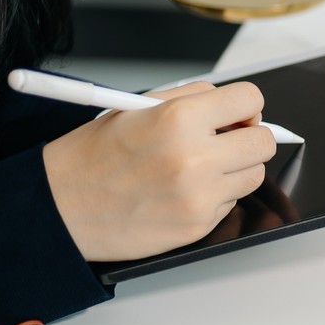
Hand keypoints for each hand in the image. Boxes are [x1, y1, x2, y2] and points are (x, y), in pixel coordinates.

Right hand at [42, 82, 275, 261]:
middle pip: (264, 142)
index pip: (251, 100)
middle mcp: (194, 158)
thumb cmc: (94, 156)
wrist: (60, 207)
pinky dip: (215, 195)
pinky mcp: (199, 224)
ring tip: (197, 167)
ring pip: (254, 175)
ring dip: (235, 168)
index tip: (237, 113)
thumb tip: (239, 106)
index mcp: (178, 119)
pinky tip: (182, 191)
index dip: (246, 106)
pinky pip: (231, 202)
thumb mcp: (136, 108)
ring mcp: (199, 196)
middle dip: (248, 138)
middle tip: (224, 140)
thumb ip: (192, 100)